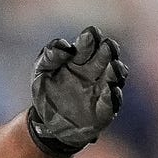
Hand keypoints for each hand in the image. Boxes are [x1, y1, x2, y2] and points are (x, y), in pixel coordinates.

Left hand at [27, 25, 126, 157]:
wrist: (47, 123)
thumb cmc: (46, 92)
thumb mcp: (40, 72)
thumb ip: (49, 56)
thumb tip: (64, 46)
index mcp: (79, 58)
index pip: (88, 43)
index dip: (90, 38)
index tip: (90, 35)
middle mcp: (94, 70)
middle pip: (107, 55)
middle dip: (109, 49)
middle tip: (108, 46)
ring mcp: (101, 89)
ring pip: (115, 76)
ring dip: (116, 71)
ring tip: (114, 67)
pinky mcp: (105, 109)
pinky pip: (112, 102)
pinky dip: (113, 96)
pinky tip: (111, 91)